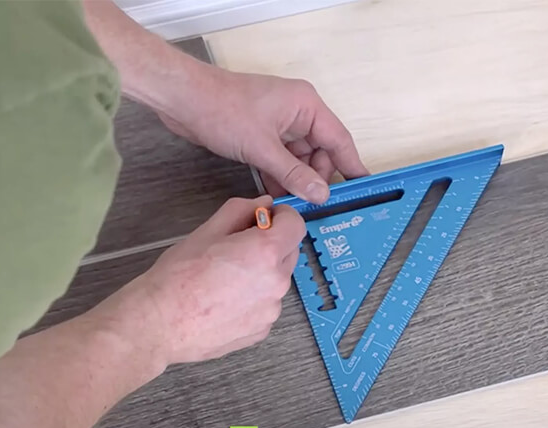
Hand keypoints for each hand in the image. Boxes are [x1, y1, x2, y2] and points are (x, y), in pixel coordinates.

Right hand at [91, 196, 305, 365]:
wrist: (160, 323)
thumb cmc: (177, 278)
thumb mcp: (207, 231)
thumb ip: (240, 211)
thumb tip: (262, 204)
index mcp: (265, 252)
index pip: (295, 224)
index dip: (281, 217)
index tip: (265, 219)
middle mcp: (276, 283)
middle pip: (289, 252)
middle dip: (271, 244)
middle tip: (237, 247)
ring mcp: (271, 310)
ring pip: (277, 280)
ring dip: (262, 273)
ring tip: (225, 278)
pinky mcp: (262, 329)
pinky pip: (266, 304)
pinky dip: (254, 298)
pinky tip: (225, 300)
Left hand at [158, 67, 369, 203]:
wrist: (183, 99)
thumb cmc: (222, 109)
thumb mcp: (262, 148)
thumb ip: (293, 174)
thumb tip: (320, 194)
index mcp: (306, 106)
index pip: (339, 140)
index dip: (352, 166)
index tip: (364, 188)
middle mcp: (297, 113)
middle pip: (321, 153)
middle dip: (318, 179)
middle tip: (317, 207)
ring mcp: (279, 125)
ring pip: (299, 160)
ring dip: (297, 182)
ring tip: (297, 207)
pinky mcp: (261, 135)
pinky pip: (280, 161)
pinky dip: (280, 178)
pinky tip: (278, 199)